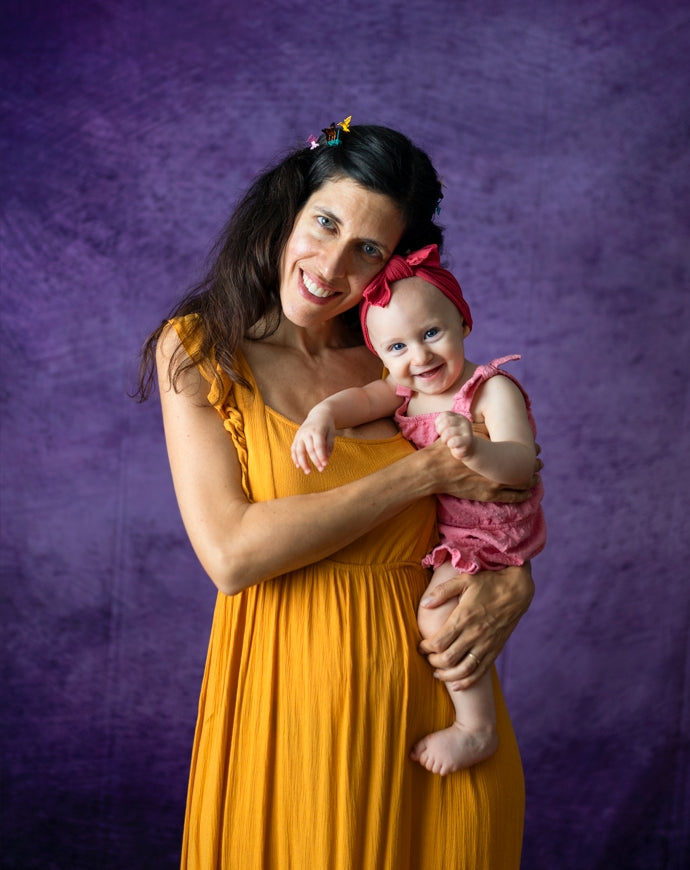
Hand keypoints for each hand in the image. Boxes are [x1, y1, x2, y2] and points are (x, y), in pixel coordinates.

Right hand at [291, 411, 335, 473]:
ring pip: (299, 450)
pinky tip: (298, 466)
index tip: (325, 465)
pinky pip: (293, 449)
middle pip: (309, 449)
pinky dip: (295, 458)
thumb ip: (329, 446)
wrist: (319, 414)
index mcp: (317, 430)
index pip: (318, 445)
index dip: (321, 456)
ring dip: (303, 462)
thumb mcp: (332, 433)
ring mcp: (300, 435)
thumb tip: (325, 459)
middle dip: (315, 461)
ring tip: (308, 472)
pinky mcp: (296, 437)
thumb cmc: (327, 426)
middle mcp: (306, 432)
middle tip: (321, 469)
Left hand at [418, 563, 533, 688]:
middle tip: (427, 658)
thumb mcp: (464, 580)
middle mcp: (474, 634)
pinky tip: (457, 684)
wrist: (517, 590)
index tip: (421, 645)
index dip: (425, 647)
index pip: (438, 642)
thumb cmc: (488, 583)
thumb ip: (442, 591)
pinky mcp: (496, 649)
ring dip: (448, 675)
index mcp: (463, 618)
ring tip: (437, 673)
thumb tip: (424, 603)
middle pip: (448, 658)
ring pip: (464, 669)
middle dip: (433, 661)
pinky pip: (481, 671)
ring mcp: (486, 644)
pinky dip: (467, 681)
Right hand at [423, 437, 542, 502]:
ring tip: (536, 479)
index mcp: (496, 451)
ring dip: (531, 481)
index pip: (522, 450)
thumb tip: (492, 421)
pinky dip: (523, 495)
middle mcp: (500, 468)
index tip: (536, 448)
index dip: (532, 449)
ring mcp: (495, 484)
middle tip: (539, 463)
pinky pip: (513, 498)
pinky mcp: (488, 495)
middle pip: (526, 468)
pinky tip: (527, 494)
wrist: (435, 470)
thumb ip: (482, 428)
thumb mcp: (466, 431)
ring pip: (523, 484)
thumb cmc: (449, 450)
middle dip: (534, 466)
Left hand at [435, 411, 473, 459]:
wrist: (469, 449)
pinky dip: (450, 445)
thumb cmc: (455, 438)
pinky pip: (453, 442)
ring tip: (448, 442)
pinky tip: (453, 446)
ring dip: (444, 439)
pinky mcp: (468, 441)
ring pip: (448, 432)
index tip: (442, 430)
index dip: (439, 424)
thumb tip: (437, 425)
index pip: (444, 415)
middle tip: (444, 437)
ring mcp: (467, 430)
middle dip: (440, 431)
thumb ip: (443, 424)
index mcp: (458, 417)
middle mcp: (464, 421)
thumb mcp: (449, 428)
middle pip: (445, 422)